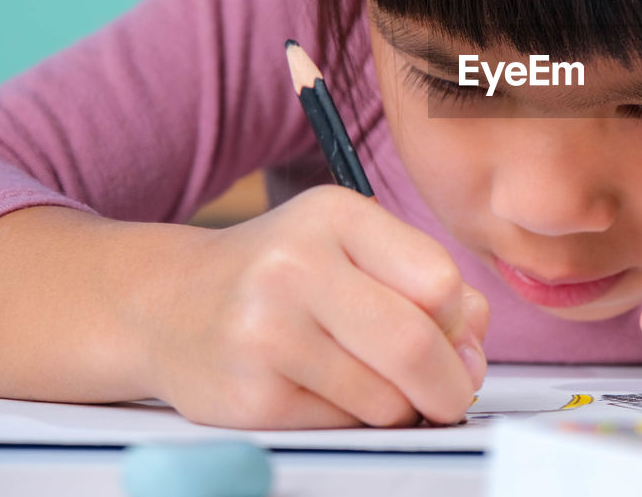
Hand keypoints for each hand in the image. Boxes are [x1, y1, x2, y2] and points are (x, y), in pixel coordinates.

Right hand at [145, 185, 487, 428]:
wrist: (169, 303)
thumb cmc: (283, 274)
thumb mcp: (354, 247)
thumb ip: (428, 286)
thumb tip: (471, 356)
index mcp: (335, 215)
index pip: (439, 281)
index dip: (461, 322)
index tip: (457, 339)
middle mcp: (293, 266)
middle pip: (414, 344)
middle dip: (450, 383)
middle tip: (452, 394)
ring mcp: (264, 333)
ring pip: (384, 398)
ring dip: (399, 405)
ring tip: (372, 383)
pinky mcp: (247, 396)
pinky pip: (343, 426)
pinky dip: (355, 421)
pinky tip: (326, 392)